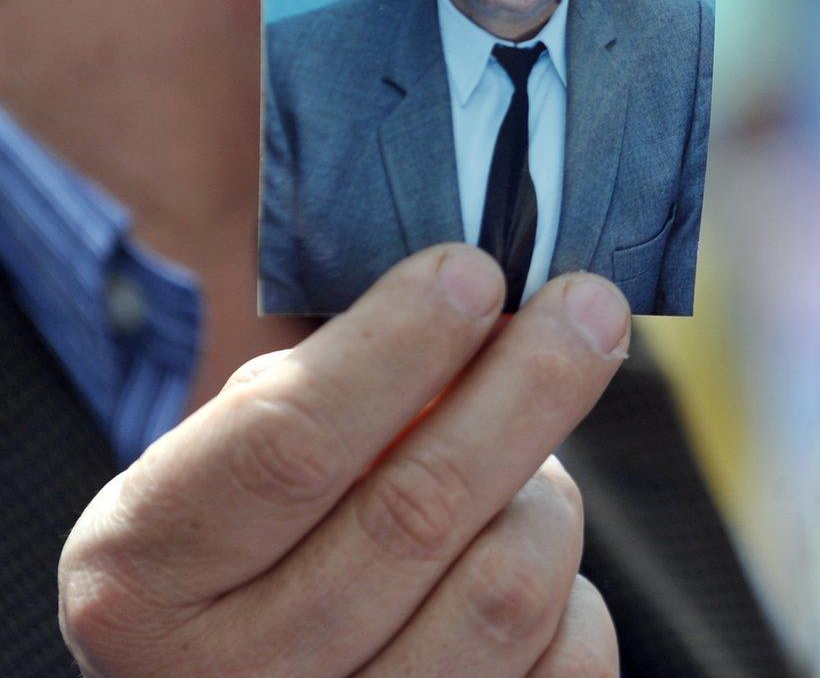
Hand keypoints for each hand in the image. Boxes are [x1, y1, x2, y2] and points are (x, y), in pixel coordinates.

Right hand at [58, 245, 632, 676]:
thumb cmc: (255, 540)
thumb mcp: (232, 461)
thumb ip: (331, 389)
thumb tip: (490, 310)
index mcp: (141, 580)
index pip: (288, 445)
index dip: (395, 347)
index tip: (472, 271)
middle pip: (418, 512)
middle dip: (524, 388)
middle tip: (588, 307)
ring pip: (507, 587)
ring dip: (543, 496)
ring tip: (527, 461)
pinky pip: (567, 662)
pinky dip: (572, 593)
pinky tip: (523, 557)